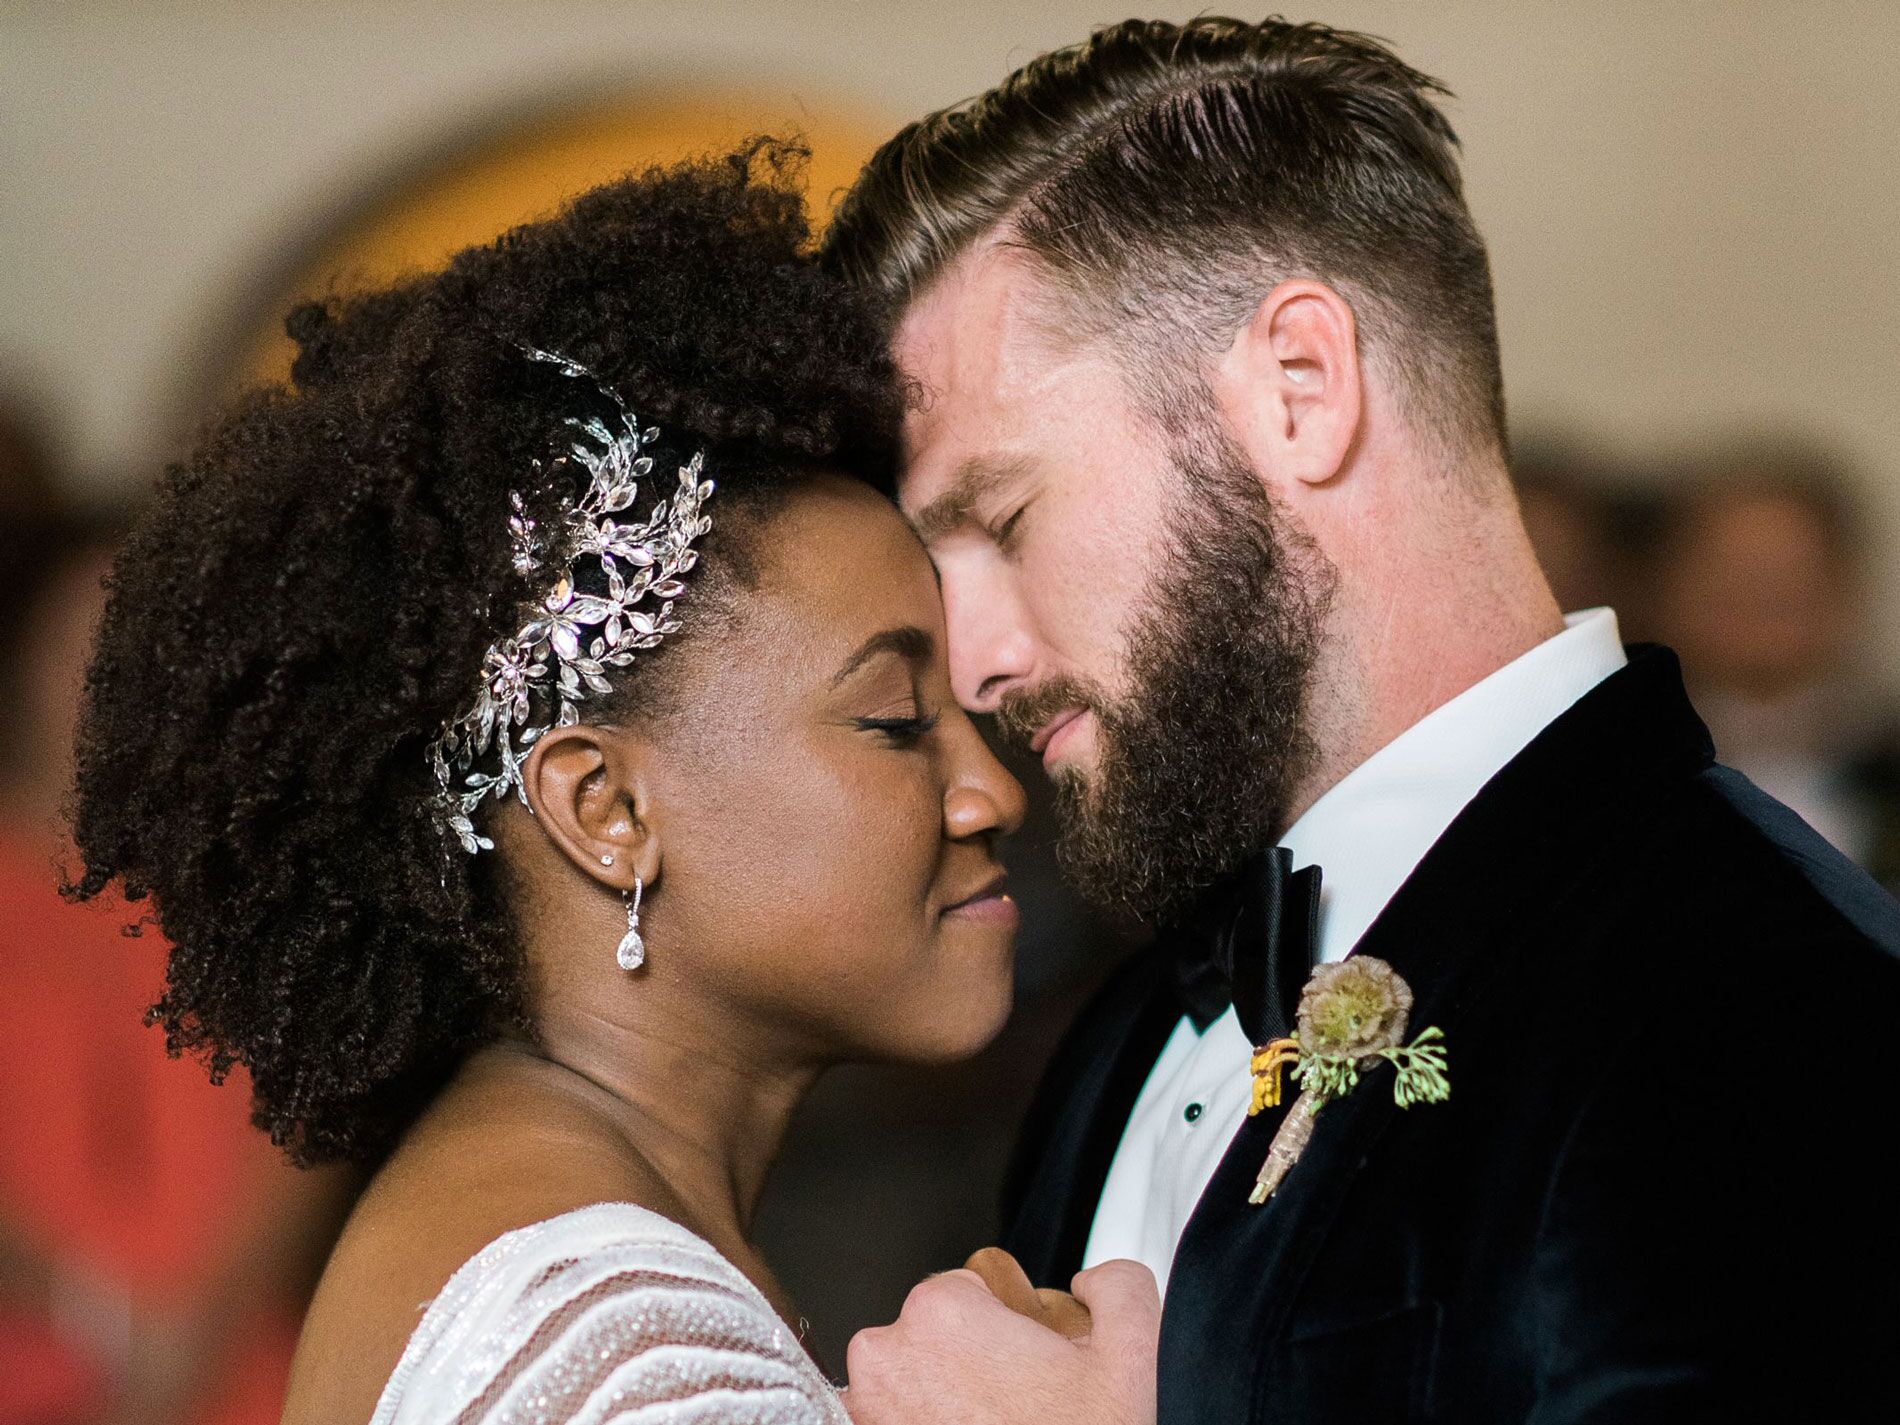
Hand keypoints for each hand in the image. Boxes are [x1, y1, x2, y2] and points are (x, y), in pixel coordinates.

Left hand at [843, 1258, 1159, 1424]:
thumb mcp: (1132, 1354)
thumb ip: (1116, 1285)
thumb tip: (1093, 1284)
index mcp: (942, 1312)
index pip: (970, 1287)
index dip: (1009, 1324)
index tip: (1029, 1360)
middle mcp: (888, 1357)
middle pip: (936, 1334)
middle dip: (974, 1361)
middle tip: (1020, 1401)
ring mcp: (868, 1411)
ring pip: (912, 1381)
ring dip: (945, 1400)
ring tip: (1001, 1424)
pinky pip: (892, 1419)